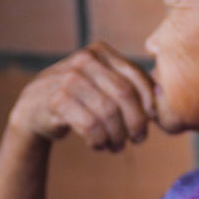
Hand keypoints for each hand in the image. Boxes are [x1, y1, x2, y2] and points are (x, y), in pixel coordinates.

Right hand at [8, 42, 157, 151]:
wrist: (34, 109)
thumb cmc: (81, 99)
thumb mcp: (103, 84)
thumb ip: (130, 85)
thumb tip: (164, 95)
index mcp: (101, 52)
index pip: (137, 77)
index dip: (149, 102)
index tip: (151, 121)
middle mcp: (84, 60)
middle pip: (125, 95)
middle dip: (136, 122)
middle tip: (138, 139)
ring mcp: (68, 78)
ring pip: (109, 113)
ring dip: (118, 136)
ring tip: (117, 146)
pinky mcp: (56, 100)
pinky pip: (91, 125)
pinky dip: (100, 140)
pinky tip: (99, 145)